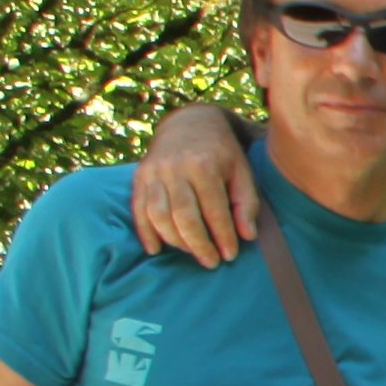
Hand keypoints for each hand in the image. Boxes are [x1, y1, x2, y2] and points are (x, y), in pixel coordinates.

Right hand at [127, 109, 263, 266]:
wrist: (190, 124)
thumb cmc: (222, 153)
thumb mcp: (242, 171)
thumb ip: (246, 203)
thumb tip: (247, 236)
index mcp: (204, 165)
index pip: (214, 210)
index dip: (223, 236)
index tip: (230, 255)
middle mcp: (175, 168)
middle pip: (184, 216)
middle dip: (198, 244)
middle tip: (211, 262)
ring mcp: (154, 172)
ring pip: (159, 215)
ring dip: (175, 241)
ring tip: (192, 253)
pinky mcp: (139, 177)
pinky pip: (138, 209)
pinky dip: (145, 232)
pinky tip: (155, 249)